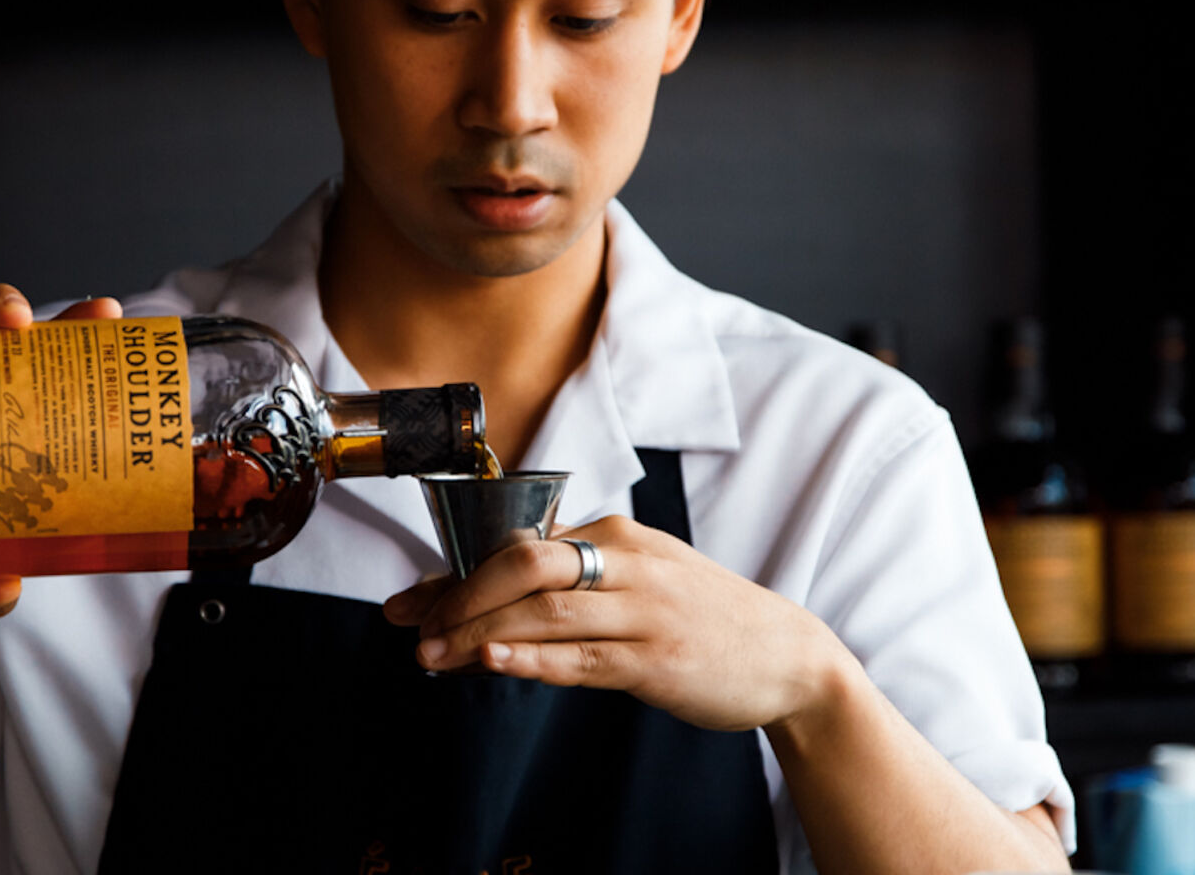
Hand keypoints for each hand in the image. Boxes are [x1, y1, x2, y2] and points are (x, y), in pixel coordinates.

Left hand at [382, 516, 845, 732]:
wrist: (786, 655)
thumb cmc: (701, 617)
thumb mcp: (640, 578)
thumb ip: (574, 582)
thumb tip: (487, 601)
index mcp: (615, 535)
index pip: (516, 544)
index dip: (454, 574)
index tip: (407, 602)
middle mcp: (626, 562)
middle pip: (522, 566)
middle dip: (457, 597)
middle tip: (411, 628)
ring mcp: (642, 611)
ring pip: (544, 613)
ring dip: (477, 633)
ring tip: (430, 654)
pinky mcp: (655, 660)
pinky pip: (581, 656)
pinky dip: (531, 657)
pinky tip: (490, 660)